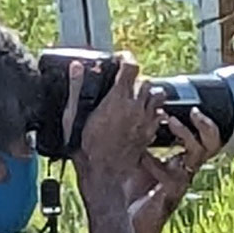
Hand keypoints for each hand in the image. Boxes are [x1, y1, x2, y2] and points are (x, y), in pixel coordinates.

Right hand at [72, 54, 161, 204]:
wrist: (104, 173)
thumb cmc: (87, 147)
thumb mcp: (74, 116)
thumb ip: (76, 89)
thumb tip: (76, 66)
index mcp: (118, 99)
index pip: (131, 66)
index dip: (126, 58)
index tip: (120, 59)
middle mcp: (136, 107)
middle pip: (145, 81)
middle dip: (136, 79)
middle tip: (124, 83)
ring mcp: (146, 120)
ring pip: (157, 95)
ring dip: (147, 94)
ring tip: (135, 97)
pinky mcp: (150, 132)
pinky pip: (159, 114)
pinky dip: (152, 110)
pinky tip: (141, 115)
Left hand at [127, 109, 222, 232]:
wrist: (124, 223)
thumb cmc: (129, 194)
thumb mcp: (134, 161)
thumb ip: (138, 142)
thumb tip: (128, 118)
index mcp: (178, 161)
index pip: (200, 138)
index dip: (197, 121)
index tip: (183, 107)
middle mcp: (184, 170)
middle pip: (212, 144)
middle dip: (207, 125)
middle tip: (195, 112)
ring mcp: (181, 181)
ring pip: (200, 153)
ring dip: (186, 134)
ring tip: (171, 122)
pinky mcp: (172, 191)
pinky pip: (172, 171)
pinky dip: (155, 160)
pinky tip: (141, 157)